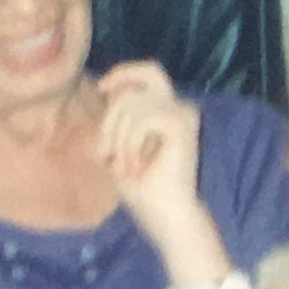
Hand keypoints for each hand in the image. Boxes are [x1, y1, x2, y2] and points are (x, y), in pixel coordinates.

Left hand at [93, 61, 206, 254]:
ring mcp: (184, 114)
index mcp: (167, 111)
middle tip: (107, 152)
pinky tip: (136, 165)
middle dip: (114, 108)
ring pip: (133, 101)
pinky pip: (142, 118)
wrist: (165, 215)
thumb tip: (113, 91)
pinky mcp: (182, 124)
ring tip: (123, 167)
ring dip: (117, 137)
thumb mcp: (119, 145)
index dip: (124, 73)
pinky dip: (130, 143)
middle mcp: (180, 108)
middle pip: (147, 72)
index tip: (104, 89)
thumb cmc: (142, 189)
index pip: (148, 73)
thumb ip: (119, 117)